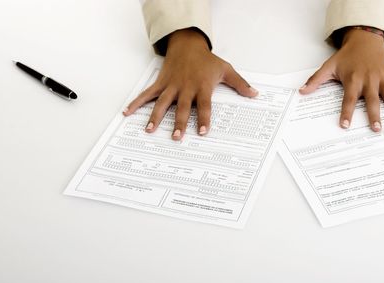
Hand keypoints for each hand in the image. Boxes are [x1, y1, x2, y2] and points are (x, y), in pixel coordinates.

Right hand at [123, 29, 257, 139]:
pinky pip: (147, 94)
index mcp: (202, 87)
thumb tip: (255, 94)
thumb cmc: (207, 60)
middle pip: (182, 108)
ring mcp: (171, 86)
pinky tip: (127, 112)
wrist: (188, 45)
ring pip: (162, 103)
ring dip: (155, 116)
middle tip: (176, 137)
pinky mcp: (160, 83)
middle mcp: (185, 88)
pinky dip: (137, 102)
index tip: (202, 132)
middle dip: (179, 123)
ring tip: (149, 130)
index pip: (204, 106)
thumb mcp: (226, 70)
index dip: (203, 119)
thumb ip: (240, 84)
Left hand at [299, 28, 383, 131]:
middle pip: (372, 101)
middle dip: (374, 115)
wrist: (364, 40)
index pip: (348, 100)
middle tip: (376, 129)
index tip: (344, 126)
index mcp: (354, 80)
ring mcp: (383, 78)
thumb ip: (316, 81)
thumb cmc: (347, 56)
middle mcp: (369, 81)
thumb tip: (302, 91)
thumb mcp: (329, 66)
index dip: (346, 113)